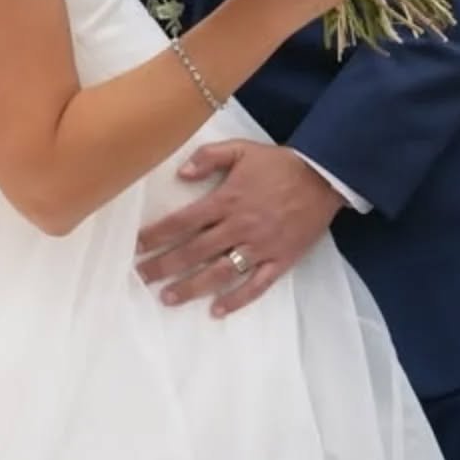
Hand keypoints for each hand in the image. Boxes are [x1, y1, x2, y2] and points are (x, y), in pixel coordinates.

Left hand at [135, 141, 341, 315]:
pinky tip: (216, 311)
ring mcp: (259, 247)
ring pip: (220, 272)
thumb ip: (208, 157)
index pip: (183, 221)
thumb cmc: (278, 163)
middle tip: (140, 277)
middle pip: (194, 250)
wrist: (323, 177)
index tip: (136, 246)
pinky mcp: (280, 261)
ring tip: (167, 298)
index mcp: (226, 200)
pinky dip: (237, 300)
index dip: (157, 234)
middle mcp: (238, 227)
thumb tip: (180, 173)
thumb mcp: (241, 148)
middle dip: (164, 264)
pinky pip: (256, 285)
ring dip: (192, 287)